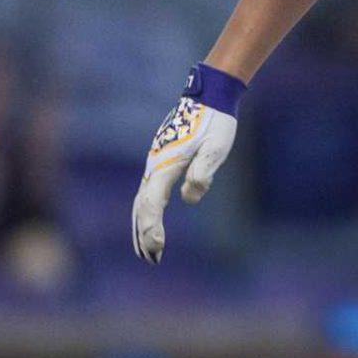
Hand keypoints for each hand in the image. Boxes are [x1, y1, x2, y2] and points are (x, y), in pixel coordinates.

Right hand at [132, 87, 237, 262]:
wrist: (209, 97)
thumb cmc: (216, 124)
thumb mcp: (216, 149)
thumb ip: (202, 173)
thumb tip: (189, 198)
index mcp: (166, 163)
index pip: (153, 202)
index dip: (153, 226)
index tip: (158, 246)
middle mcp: (154, 165)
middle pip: (142, 206)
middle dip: (144, 234)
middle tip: (151, 260)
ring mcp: (155, 162)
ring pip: (142, 201)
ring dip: (142, 226)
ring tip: (147, 252)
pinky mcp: (160, 161)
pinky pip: (148, 193)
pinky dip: (147, 212)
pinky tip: (151, 223)